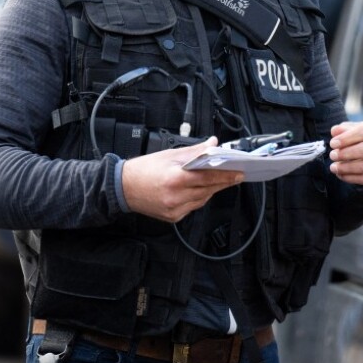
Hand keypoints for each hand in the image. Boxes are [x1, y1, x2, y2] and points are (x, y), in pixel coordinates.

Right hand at [121, 137, 243, 222]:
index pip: (208, 177)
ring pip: (203, 199)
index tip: (238, 172)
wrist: (123, 188)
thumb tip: (212, 144)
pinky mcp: (173, 217)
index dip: (225, 175)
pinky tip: (200, 190)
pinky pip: (193, 207)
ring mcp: (174, 209)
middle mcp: (175, 196)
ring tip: (219, 180)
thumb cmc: (143, 170)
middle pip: (208, 189)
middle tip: (236, 175)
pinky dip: (199, 198)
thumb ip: (194, 151)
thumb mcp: (169, 155)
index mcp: (175, 178)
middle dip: (223, 182)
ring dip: (212, 189)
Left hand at [328, 118, 362, 186]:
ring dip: (347, 168)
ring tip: (333, 167)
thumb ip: (343, 129)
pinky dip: (352, 178)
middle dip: (347, 154)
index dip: (347, 138)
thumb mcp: (353, 128)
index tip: (333, 144)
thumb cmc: (361, 137)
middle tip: (332, 156)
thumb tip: (335, 131)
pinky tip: (340, 174)